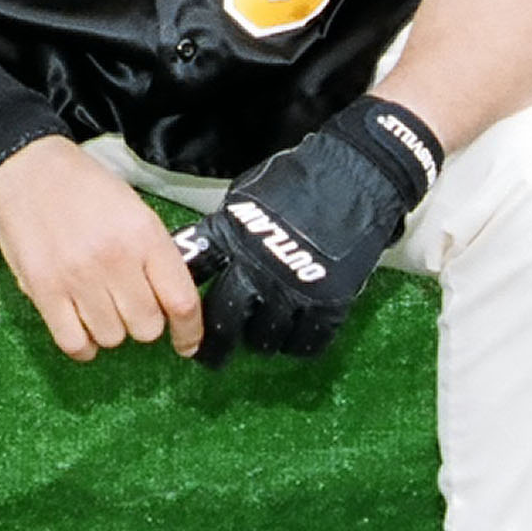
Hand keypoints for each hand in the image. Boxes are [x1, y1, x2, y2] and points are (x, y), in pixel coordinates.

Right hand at [0, 135, 203, 362]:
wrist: (26, 167)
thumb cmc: (82, 187)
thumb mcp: (133, 208)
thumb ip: (154, 253)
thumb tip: (170, 299)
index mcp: (144, 234)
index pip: (182, 301)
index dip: (190, 332)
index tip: (187, 342)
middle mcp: (114, 258)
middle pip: (147, 327)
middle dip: (143, 320)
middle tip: (128, 301)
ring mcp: (77, 277)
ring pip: (113, 338)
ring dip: (111, 328)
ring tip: (99, 304)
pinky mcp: (44, 290)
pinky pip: (74, 343)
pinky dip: (83, 345)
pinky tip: (82, 327)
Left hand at [185, 99, 437, 366]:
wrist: (355, 174)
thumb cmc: (299, 180)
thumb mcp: (246, 198)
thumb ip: (225, 232)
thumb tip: (204, 259)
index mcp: (232, 236)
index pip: (194, 275)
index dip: (179, 301)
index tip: (176, 320)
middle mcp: (259, 266)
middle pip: (225, 319)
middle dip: (214, 344)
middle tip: (210, 355)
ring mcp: (295, 287)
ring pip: (264, 337)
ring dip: (259, 341)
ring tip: (260, 337)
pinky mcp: (330, 300)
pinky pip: (307, 341)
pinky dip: (299, 345)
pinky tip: (295, 338)